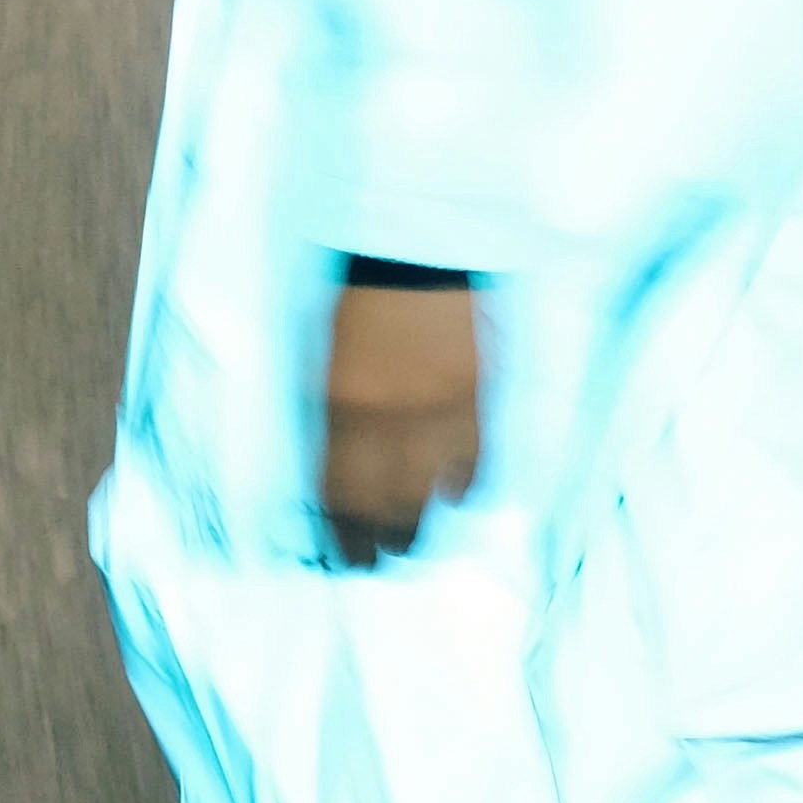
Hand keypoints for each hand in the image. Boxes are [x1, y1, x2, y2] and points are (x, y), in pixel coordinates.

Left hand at [321, 272, 484, 566]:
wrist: (415, 244)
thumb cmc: (356, 295)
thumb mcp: (320, 357)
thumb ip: (327, 417)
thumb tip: (328, 471)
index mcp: (342, 408)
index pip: (340, 497)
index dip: (341, 535)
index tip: (343, 555)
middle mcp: (392, 421)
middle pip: (387, 507)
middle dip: (380, 541)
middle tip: (378, 558)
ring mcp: (442, 410)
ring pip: (433, 493)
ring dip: (421, 524)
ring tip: (413, 543)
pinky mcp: (482, 395)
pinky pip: (480, 461)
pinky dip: (469, 487)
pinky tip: (460, 498)